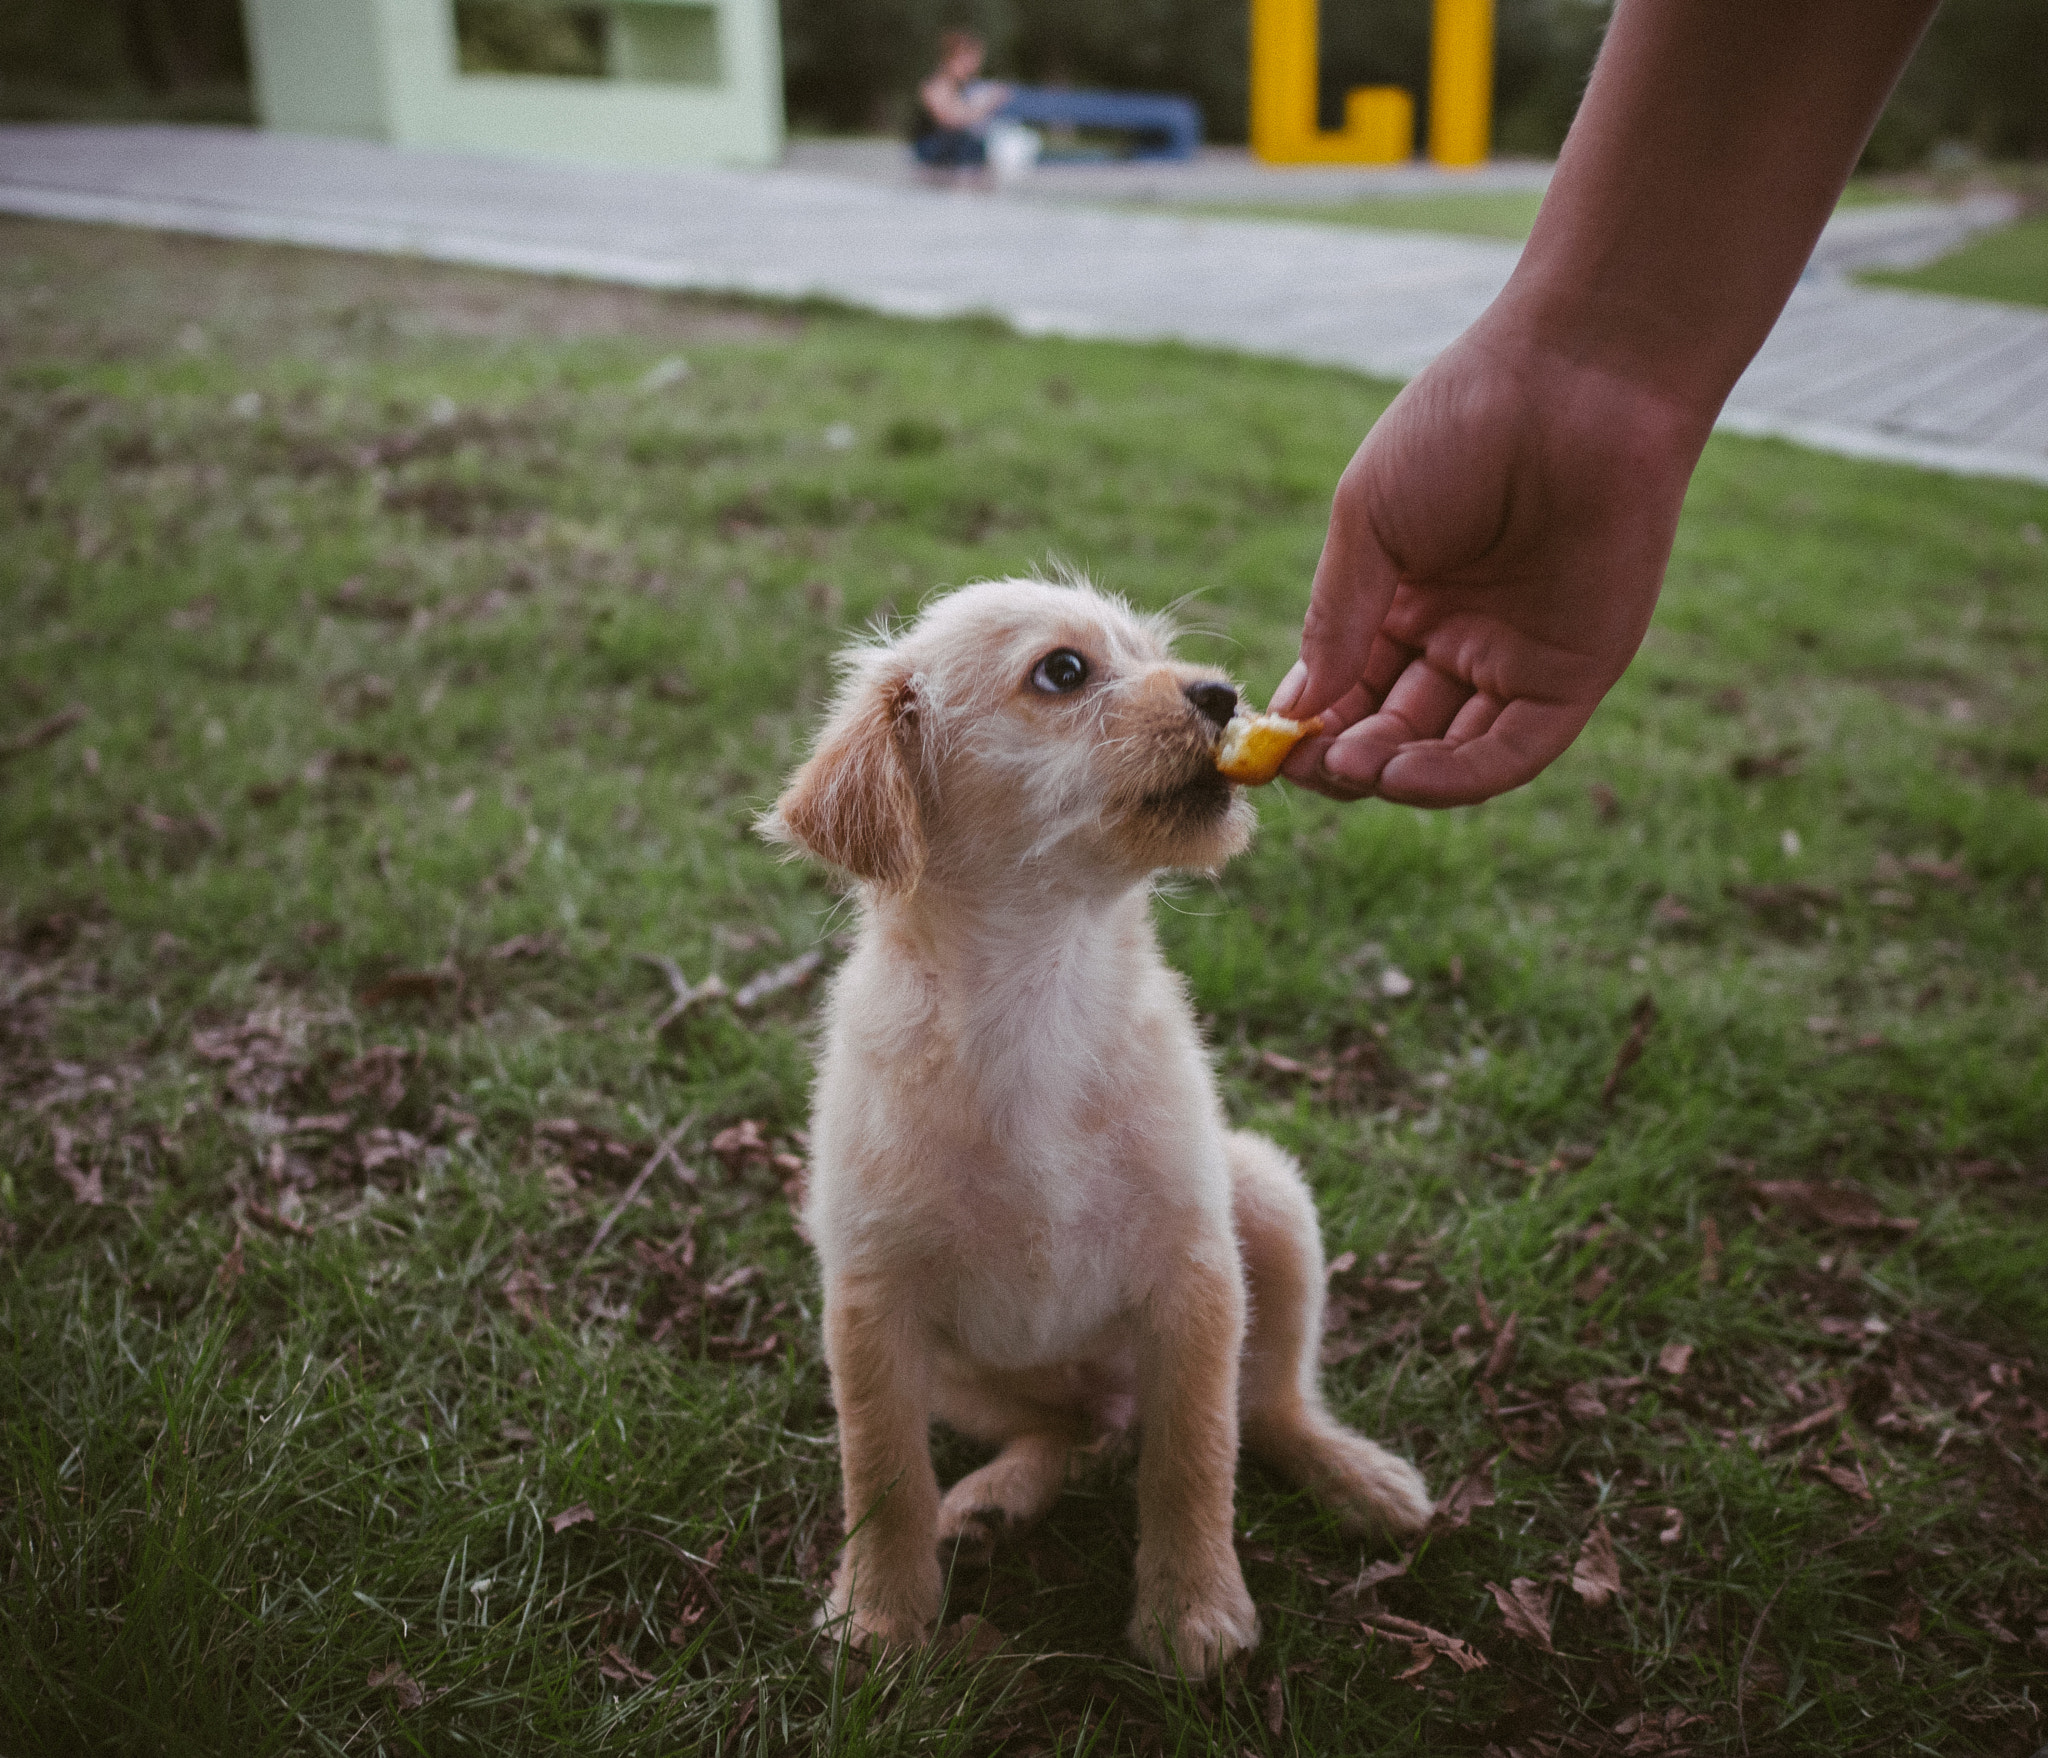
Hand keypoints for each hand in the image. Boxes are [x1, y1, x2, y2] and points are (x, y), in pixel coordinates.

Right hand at [1270, 315, 1710, 806]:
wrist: (1577, 379)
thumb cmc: (1462, 425)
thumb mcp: (1368, 521)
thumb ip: (1335, 617)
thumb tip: (1298, 709)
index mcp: (1404, 598)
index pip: (1349, 688)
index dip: (1308, 722)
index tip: (1265, 746)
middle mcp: (1459, 638)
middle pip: (1393, 729)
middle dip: (1345, 756)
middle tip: (1305, 764)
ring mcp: (1517, 658)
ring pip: (1449, 752)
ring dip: (1394, 775)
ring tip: (1350, 767)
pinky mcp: (1575, 674)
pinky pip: (1513, 750)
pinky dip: (1457, 778)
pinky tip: (1401, 776)